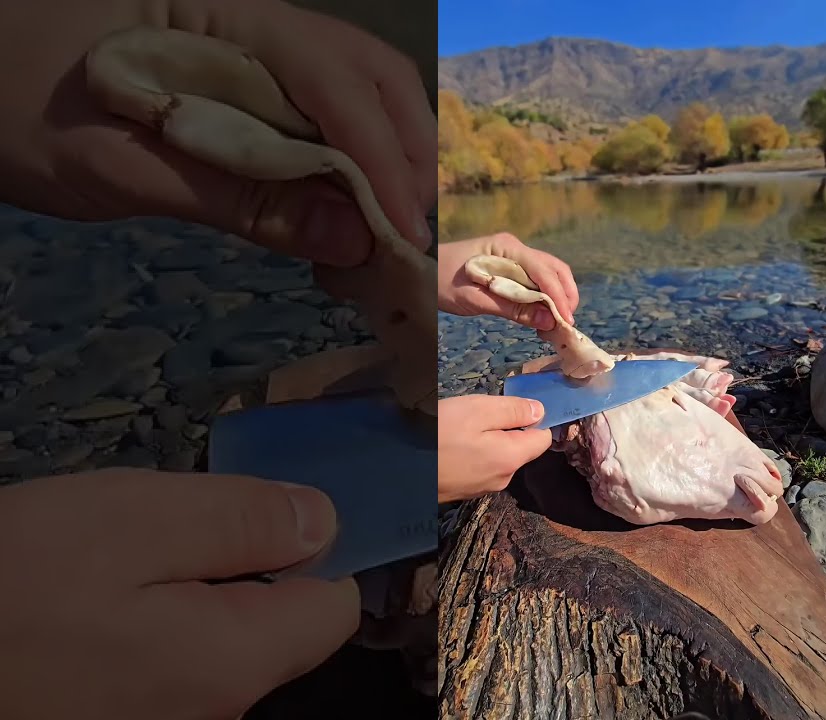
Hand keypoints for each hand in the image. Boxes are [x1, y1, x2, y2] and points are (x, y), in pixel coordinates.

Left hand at [0, 0, 435, 266]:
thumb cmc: (13, 107)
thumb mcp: (118, 163)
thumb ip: (238, 197)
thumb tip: (354, 241)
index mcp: (221, 14)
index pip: (333, 78)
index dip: (380, 157)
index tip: (403, 234)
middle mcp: (250, 16)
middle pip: (367, 70)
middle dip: (404, 152)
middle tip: (409, 236)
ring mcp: (247, 41)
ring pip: (352, 86)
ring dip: (385, 155)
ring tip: (386, 228)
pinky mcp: (238, 74)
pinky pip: (317, 107)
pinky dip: (347, 158)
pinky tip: (344, 208)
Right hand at [0, 468, 358, 719]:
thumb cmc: (6, 583)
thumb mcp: (130, 521)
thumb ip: (240, 522)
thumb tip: (326, 522)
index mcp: (232, 666)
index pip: (335, 609)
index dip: (318, 549)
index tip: (266, 508)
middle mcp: (211, 715)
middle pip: (274, 629)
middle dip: (243, 566)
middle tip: (165, 523)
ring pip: (211, 644)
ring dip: (185, 592)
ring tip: (110, 559)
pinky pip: (156, 666)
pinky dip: (139, 625)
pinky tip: (79, 601)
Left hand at [438, 232, 579, 330]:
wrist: (417, 272)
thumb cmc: (440, 282)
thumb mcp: (475, 299)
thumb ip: (513, 308)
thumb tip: (549, 321)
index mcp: (507, 247)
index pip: (544, 270)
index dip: (559, 296)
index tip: (566, 321)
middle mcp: (515, 248)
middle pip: (554, 269)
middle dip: (566, 295)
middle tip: (567, 324)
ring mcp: (513, 256)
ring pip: (548, 274)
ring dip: (558, 297)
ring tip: (557, 323)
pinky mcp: (509, 268)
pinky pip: (535, 281)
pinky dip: (544, 297)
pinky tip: (542, 316)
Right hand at [438, 395, 551, 502]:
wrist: (396, 468)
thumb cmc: (438, 434)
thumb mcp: (477, 411)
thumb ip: (513, 410)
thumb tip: (541, 411)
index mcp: (511, 459)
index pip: (544, 438)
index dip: (536, 418)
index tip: (516, 405)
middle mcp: (503, 479)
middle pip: (521, 448)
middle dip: (508, 428)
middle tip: (479, 413)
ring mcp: (483, 488)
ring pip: (499, 457)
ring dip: (489, 440)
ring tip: (462, 428)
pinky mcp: (465, 491)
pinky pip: (481, 466)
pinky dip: (474, 453)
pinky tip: (453, 444)